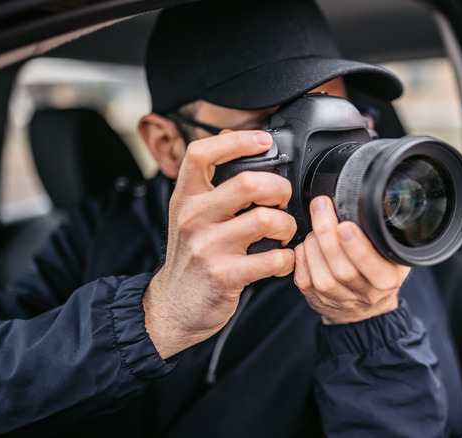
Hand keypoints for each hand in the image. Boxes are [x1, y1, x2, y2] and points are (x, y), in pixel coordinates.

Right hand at [144, 131, 296, 358]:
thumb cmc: (190, 257)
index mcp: (185, 198)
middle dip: (279, 189)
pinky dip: (288, 258)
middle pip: (249, 183)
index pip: (202, 153)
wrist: (173, 306)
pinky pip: (274, 259)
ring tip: (284, 233)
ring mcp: (209, 247)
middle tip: (283, 201)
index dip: (238, 140)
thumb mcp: (189, 213)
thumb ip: (209, 180)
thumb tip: (230, 136)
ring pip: (267, 220)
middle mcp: (194, 218)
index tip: (263, 141)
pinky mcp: (226, 275)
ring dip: (288, 226)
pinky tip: (282, 259)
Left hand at [294, 196, 409, 324]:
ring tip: (316, 226)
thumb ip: (380, 235)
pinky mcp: (317, 300)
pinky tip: (308, 243)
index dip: (358, 248)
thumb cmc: (377, 270)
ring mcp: (340, 300)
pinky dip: (302, 255)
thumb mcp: (391, 253)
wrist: (364, 306)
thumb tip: (360, 202)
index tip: (346, 225)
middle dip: (328, 234)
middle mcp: (366, 294)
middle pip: (343, 270)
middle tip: (322, 207)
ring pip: (322, 277)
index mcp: (388, 279)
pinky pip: (304, 279)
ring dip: (314, 245)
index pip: (374, 267)